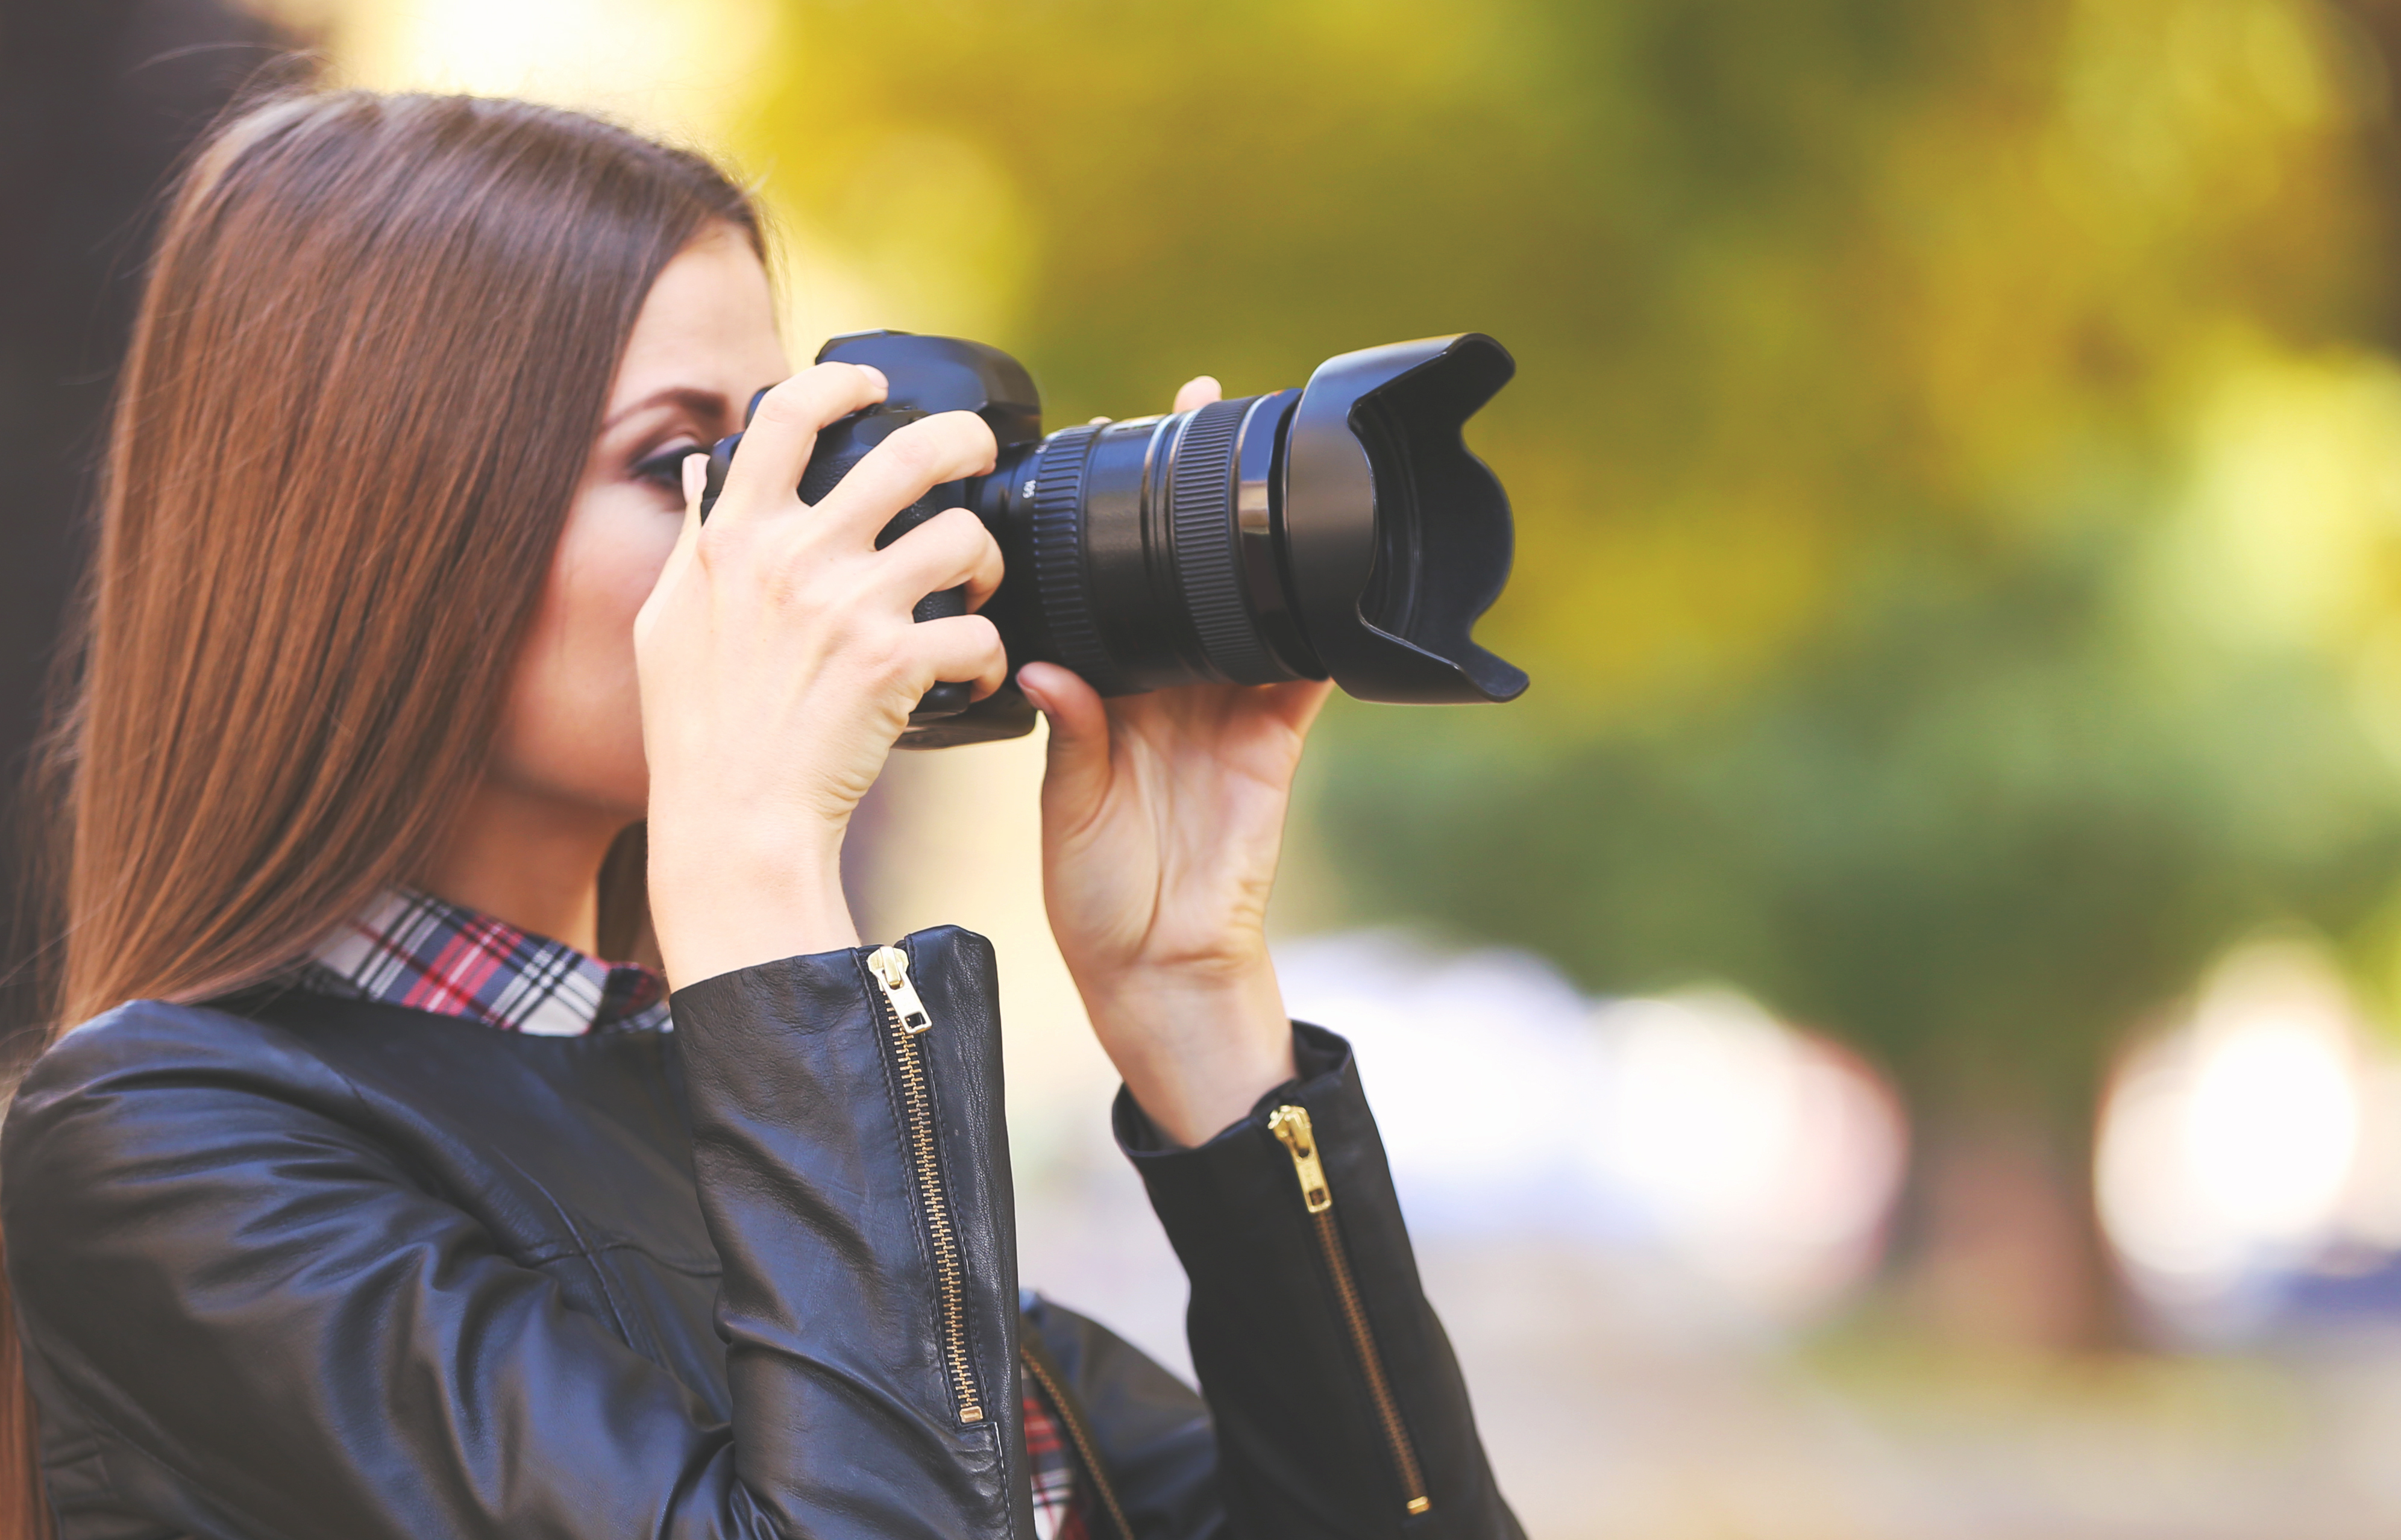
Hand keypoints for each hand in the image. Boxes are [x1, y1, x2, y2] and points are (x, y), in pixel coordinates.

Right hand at [635, 362, 1005, 986]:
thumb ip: (694, 542)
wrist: (732, 825)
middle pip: (908, 453)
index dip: (840, 383)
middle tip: (981, 454)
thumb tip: (702, 473)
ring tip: (983, 589)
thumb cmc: (695, 734)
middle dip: (963, 441)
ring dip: (988, 562)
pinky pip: (980, 635)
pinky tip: (980, 677)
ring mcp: (847, 608)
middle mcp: (793, 558)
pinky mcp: (895, 664)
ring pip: (964, 538)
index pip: (786, 416)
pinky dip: (992, 659)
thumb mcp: (664, 624)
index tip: (872, 384)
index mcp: (735, 538)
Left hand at [1018, 376, 1335, 1145]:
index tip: (1104, 451)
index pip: (1108, 591)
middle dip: (1195, 501)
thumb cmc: (1095, 895)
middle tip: (1197, 409)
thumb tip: (1050, 667)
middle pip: (1184, 577)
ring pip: (1245, 607)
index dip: (1108, 527)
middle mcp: (1168, 691)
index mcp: (1107, 694)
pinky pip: (1303, 673)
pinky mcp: (1275, 744)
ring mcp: (1226, 712)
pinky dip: (1315, 628)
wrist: (1157, 968)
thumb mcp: (1066, 805)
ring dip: (1254, 543)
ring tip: (1262, 464)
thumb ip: (1072, 732)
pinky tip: (1322, 571)